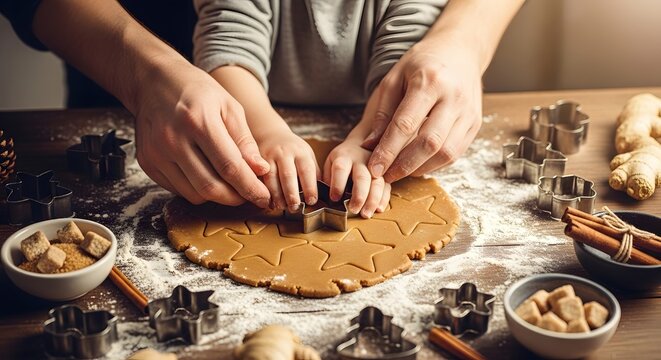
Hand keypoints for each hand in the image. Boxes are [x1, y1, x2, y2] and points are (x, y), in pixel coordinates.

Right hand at [134, 61, 270, 206]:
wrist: (154, 81)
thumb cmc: (198, 92)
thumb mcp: (229, 107)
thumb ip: (244, 141)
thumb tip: (260, 170)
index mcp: (198, 121)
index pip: (229, 166)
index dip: (250, 187)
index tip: (263, 197)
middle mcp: (173, 139)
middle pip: (210, 187)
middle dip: (235, 198)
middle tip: (249, 195)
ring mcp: (156, 153)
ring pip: (194, 194)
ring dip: (217, 196)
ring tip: (229, 185)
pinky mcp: (147, 162)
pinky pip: (178, 189)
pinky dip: (196, 190)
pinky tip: (206, 176)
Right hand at [253, 123, 318, 211]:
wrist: (273, 135)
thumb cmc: (294, 151)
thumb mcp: (307, 156)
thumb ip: (313, 173)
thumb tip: (323, 193)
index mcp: (301, 152)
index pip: (307, 170)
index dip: (310, 187)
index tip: (311, 201)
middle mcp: (285, 153)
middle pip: (288, 175)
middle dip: (291, 193)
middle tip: (295, 208)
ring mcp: (270, 156)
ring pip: (272, 177)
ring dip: (276, 195)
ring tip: (281, 207)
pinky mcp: (258, 161)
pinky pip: (260, 178)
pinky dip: (264, 191)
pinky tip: (269, 201)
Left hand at [323, 140, 390, 218]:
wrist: (360, 146)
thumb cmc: (341, 161)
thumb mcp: (330, 164)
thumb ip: (328, 179)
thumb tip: (323, 198)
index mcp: (343, 157)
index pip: (340, 168)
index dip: (337, 184)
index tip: (334, 198)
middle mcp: (361, 160)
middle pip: (362, 176)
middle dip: (359, 195)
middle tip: (354, 210)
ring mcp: (375, 166)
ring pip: (377, 182)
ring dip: (372, 200)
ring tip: (366, 214)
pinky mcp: (385, 173)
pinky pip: (387, 186)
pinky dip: (384, 199)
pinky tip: (378, 209)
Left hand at [363, 34, 482, 181]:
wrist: (460, 51)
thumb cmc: (422, 64)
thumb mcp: (394, 78)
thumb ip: (382, 112)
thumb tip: (370, 145)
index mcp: (429, 81)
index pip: (406, 124)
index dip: (388, 150)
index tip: (374, 168)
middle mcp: (453, 97)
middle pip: (429, 142)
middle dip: (405, 165)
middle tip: (386, 175)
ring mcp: (468, 112)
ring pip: (446, 152)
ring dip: (421, 168)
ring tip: (401, 171)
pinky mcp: (475, 123)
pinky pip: (456, 153)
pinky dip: (435, 164)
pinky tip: (419, 164)